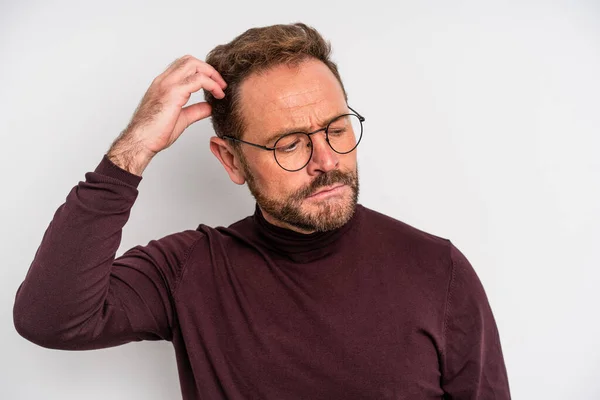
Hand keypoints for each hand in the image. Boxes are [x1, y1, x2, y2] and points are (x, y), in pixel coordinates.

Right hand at [107, 55, 226, 173]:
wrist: (141, 142)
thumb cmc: (154, 133)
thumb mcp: (182, 118)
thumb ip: (196, 110)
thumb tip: (210, 107)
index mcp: (163, 84)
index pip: (183, 66)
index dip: (202, 71)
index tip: (214, 85)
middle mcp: (164, 80)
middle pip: (190, 60)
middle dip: (209, 69)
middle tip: (220, 84)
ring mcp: (167, 84)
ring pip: (194, 64)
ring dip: (211, 74)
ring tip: (221, 88)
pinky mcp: (173, 92)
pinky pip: (198, 79)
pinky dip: (212, 84)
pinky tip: (218, 94)